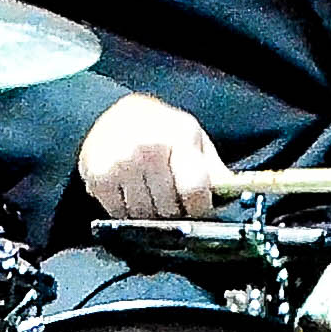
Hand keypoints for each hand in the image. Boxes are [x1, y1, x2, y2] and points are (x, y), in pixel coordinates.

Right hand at [79, 90, 231, 220]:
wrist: (114, 115)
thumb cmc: (161, 131)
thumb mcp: (193, 140)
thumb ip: (213, 169)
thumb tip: (232, 197)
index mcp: (180, 136)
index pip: (194, 190)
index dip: (199, 207)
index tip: (197, 208)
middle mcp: (148, 148)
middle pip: (168, 207)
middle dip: (175, 213)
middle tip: (173, 205)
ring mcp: (120, 163)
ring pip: (143, 215)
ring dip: (150, 216)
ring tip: (152, 200)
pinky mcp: (98, 177)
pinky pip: (118, 213)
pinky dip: (126, 213)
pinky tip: (131, 198)